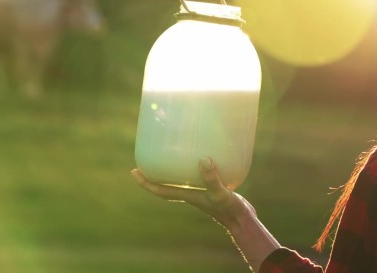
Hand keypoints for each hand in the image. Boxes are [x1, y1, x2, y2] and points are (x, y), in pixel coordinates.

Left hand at [131, 157, 256, 232]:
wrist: (242, 221)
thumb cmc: (230, 210)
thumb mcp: (220, 193)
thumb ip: (212, 179)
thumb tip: (203, 160)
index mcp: (187, 195)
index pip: (160, 190)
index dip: (145, 182)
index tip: (134, 172)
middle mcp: (190, 193)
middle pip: (166, 185)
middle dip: (154, 175)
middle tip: (145, 160)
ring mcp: (200, 191)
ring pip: (180, 180)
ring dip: (172, 171)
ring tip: (168, 155)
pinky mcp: (210, 188)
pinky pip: (195, 176)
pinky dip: (193, 168)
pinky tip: (200, 156)